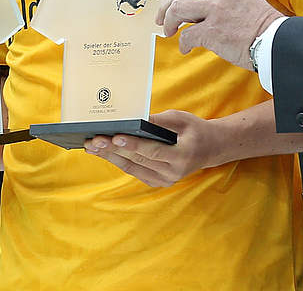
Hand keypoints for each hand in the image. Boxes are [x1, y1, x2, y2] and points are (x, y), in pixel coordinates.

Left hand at [82, 110, 220, 187]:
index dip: (133, 145)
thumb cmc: (194, 130)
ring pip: (132, 168)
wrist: (210, 149)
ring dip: (110, 157)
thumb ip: (158, 121)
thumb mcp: (181, 119)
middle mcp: (173, 173)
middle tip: (94, 140)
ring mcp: (165, 180)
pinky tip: (104, 152)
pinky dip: (118, 161)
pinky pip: (134, 171)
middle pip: (138, 160)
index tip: (115, 137)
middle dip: (113, 149)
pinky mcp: (158, 182)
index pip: (152, 151)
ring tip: (93, 146)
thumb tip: (133, 120)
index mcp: (182, 156)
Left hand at [156, 0, 282, 69]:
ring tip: (170, 32)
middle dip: (165, 6)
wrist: (275, 40)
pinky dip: (183, 43)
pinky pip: (186, 35)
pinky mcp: (213, 30)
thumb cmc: (258, 21)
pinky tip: (186, 48)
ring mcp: (215, 9)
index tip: (172, 1)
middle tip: (162, 19)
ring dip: (169, 22)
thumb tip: (190, 5)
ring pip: (177, 9)